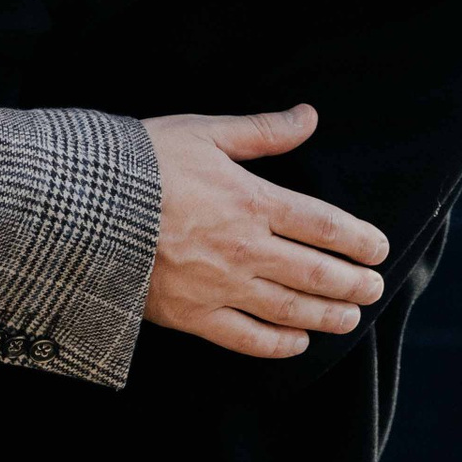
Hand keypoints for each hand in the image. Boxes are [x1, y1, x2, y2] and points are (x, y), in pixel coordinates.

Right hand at [141, 105, 387, 361]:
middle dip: (352, 284)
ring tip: (350, 319)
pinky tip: (297, 343)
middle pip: (316, 272)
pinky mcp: (191, 315)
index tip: (379, 250)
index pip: (323, 225)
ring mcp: (219, 286)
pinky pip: (245, 339)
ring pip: (289, 309)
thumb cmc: (143, 163)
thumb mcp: (205, 132)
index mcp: (252, 200)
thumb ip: (263, 130)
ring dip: (327, 316)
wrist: (82, 206)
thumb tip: (309, 116)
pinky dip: (277, 345)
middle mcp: (244, 248)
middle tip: (375, 289)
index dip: (358, 240)